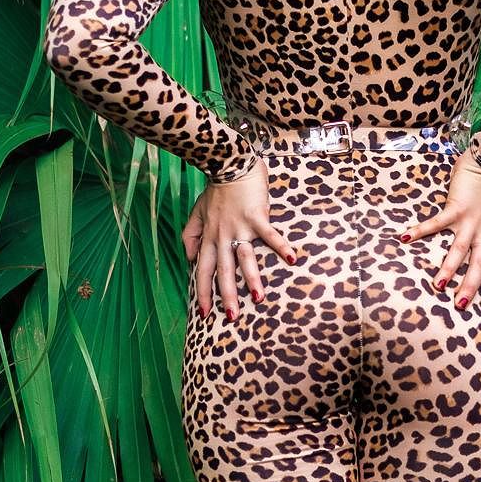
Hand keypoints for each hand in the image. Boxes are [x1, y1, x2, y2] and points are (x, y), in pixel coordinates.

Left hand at [181, 158, 296, 320]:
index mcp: (209, 237)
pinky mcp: (256, 216)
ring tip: (259, 298)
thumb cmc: (215, 189)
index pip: (202, 270)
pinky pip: (269, 234)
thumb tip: (188, 258)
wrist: (228, 164)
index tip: (204, 313)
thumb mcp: (196, 212)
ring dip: (251, 278)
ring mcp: (240, 227)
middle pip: (223, 270)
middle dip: (226, 295)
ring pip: (244, 257)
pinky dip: (280, 246)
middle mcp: (222, 236)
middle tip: (232, 317)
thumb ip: (190, 234)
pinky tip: (292, 259)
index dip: (203, 292)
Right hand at [401, 147, 480, 313]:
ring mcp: (469, 221)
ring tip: (439, 285)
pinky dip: (422, 230)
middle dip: (471, 286)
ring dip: (449, 267)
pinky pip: (437, 222)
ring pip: (460, 249)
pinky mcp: (456, 208)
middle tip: (461, 305)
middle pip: (479, 264)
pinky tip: (406, 238)